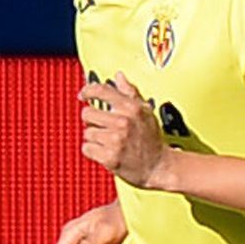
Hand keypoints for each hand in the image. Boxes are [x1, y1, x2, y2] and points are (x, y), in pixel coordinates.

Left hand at [78, 72, 172, 188]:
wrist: (159, 167)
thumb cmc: (152, 140)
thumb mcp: (146, 112)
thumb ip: (130, 93)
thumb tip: (119, 76)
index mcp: (132, 108)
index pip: (101, 91)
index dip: (88, 91)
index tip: (84, 94)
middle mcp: (123, 122)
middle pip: (87, 113)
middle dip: (93, 121)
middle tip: (105, 127)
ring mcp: (116, 139)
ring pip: (87, 133)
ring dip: (95, 138)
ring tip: (110, 142)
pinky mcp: (109, 156)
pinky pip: (87, 148)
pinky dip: (94, 151)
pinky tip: (107, 152)